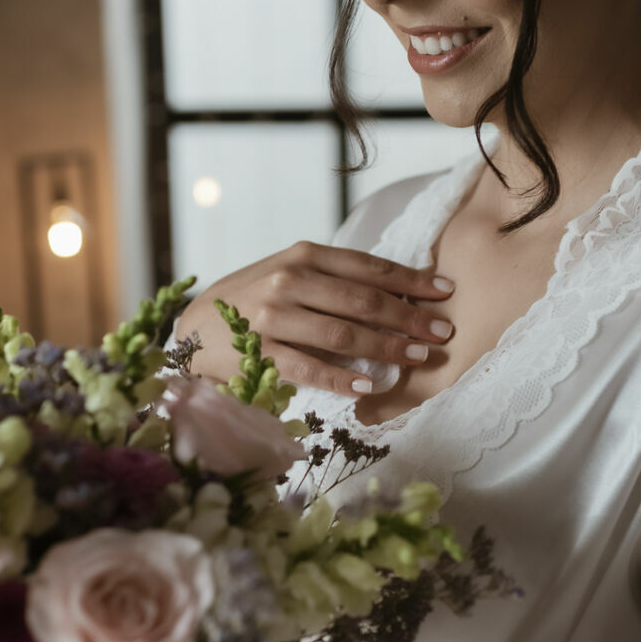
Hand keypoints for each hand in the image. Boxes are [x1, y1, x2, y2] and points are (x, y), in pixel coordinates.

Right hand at [174, 241, 454, 396]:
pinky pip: (310, 369)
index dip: (411, 280)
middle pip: (363, 300)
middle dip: (409, 316)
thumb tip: (400, 289)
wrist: (195, 326)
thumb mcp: (292, 273)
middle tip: (442, 331)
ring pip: (343, 333)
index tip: (445, 291)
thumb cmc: (254, 298)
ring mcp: (274, 318)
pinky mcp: (260, 354)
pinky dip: (342, 378)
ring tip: (419, 357)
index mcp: (304, 255)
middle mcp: (289, 281)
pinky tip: (370, 385)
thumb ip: (336, 277)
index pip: (369, 267)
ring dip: (387, 347)